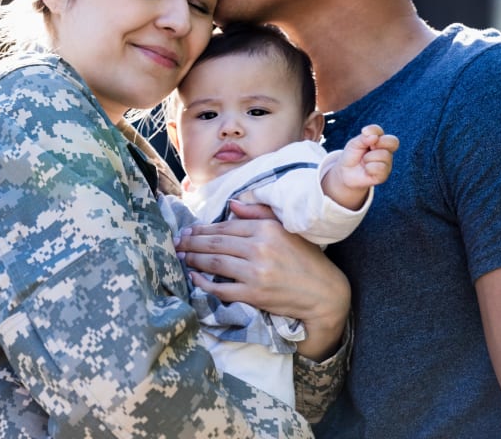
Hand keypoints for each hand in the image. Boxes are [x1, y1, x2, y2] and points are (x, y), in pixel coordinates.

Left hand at [175, 201, 349, 359]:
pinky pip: (222, 289)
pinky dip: (205, 284)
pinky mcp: (254, 295)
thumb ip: (258, 214)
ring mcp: (256, 273)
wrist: (323, 292)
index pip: (226, 226)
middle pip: (216, 243)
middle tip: (177, 243)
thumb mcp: (285, 229)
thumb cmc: (304, 258)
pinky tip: (195, 278)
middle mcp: (259, 248)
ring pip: (215, 263)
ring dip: (194, 260)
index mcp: (266, 229)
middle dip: (192, 242)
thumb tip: (232, 205)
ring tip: (182, 257)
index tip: (188, 230)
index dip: (203, 229)